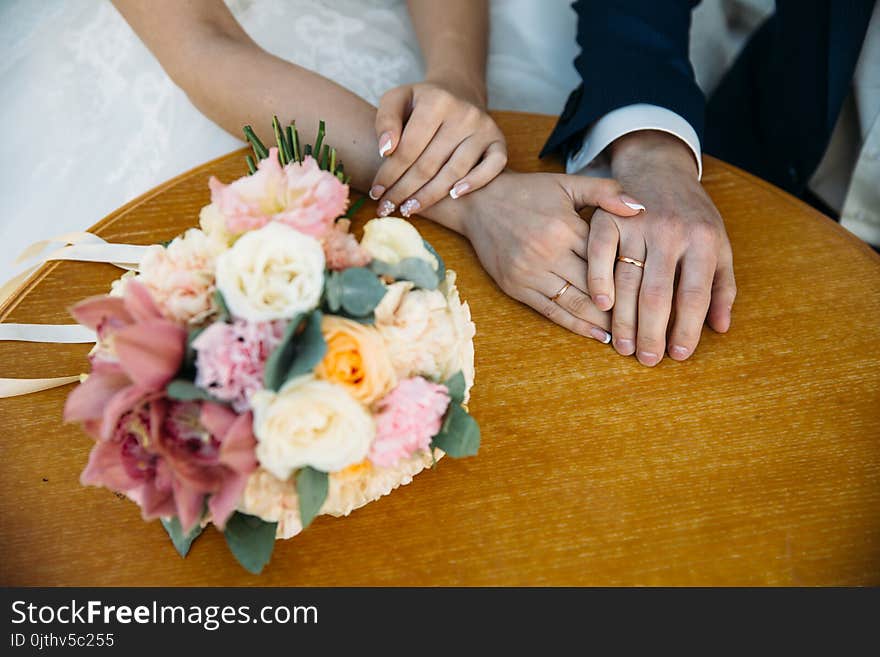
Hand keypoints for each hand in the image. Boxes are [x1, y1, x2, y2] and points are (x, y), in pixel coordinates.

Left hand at [369, 82, 506, 217]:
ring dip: (430, 196)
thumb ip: (385, 120)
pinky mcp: (499, 142)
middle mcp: (464, 113)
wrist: (457, 95)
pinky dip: (474, 183)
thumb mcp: (397, 100)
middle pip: (429, 164)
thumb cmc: (420, 104)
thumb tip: (386, 150)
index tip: (376, 192)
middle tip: (388, 208)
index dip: (389, 174)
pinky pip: (492, 168)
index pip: (408, 148)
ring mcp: (484, 128)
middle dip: (404, 190)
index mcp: (436, 100)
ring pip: (455, 172)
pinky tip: (453, 196)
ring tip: (409, 209)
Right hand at [455, 171, 643, 340]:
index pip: (606, 258)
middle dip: (624, 306)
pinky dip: (576, 326)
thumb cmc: (529, 192)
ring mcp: (529, 272)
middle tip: (652, 322)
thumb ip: (605, 192)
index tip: (657, 291)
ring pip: (574, 303)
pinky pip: (551, 311)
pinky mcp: (516, 287)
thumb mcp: (567, 184)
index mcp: (564, 225)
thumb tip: (641, 208)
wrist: (480, 202)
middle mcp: (546, 252)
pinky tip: (597, 335)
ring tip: (630, 334)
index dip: (633, 276)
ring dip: (603, 322)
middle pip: (594, 285)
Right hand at [587, 130, 736, 365]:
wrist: (659, 167)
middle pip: (658, 294)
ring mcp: (637, 223)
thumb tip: (721, 328)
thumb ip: (722, 286)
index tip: (679, 355)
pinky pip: (599, 256)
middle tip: (646, 360)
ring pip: (627, 281)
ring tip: (623, 347)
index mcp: (704, 239)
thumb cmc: (692, 214)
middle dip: (651, 333)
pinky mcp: (608, 218)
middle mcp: (671, 231)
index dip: (687, 329)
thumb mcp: (718, 244)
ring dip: (623, 320)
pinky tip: (602, 308)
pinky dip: (598, 283)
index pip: (695, 294)